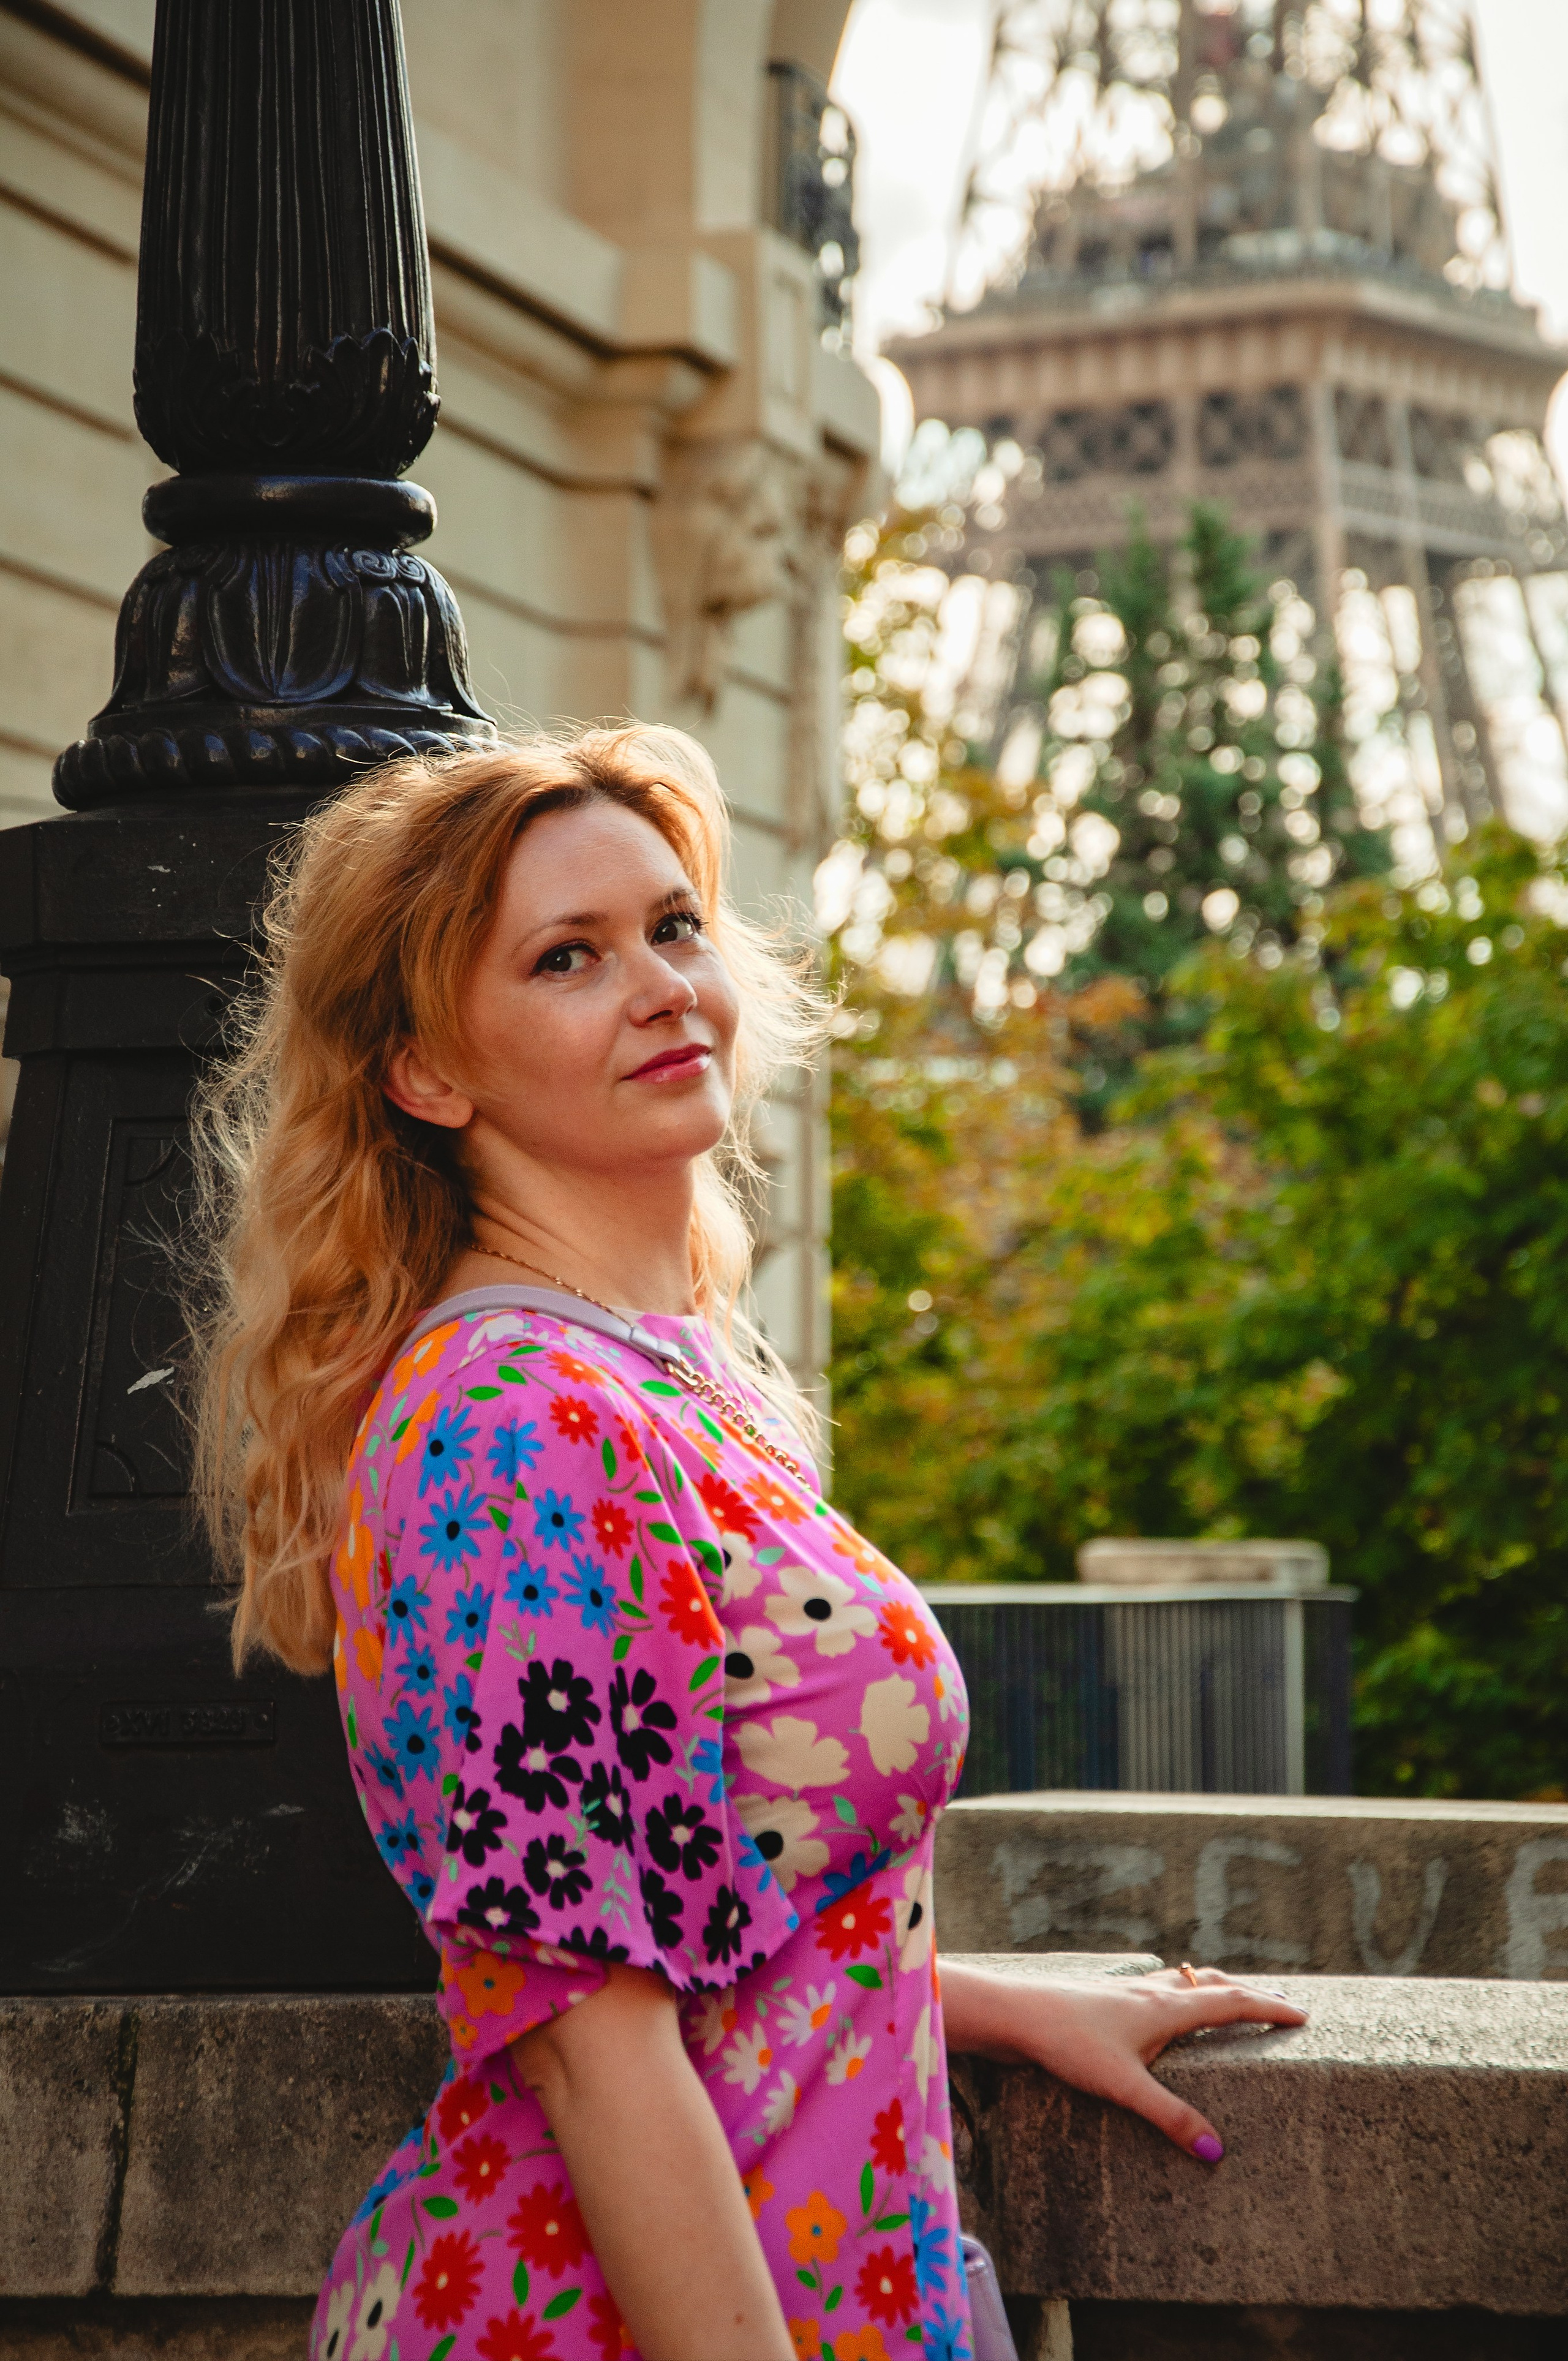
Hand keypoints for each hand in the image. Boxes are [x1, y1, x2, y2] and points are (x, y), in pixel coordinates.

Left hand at [939, 1958, 1306, 2162]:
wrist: (1013, 2012)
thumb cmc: (1068, 2042)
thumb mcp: (1124, 2085)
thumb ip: (1169, 2117)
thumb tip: (1216, 2150)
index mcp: (1166, 2007)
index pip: (1230, 2002)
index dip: (1268, 2008)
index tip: (1302, 2014)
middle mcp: (1151, 1993)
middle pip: (1211, 1985)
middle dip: (1249, 1994)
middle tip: (1278, 2002)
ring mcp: (1125, 1994)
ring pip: (1181, 1984)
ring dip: (1211, 1989)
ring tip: (1227, 1997)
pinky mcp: (1103, 2003)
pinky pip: (1155, 1993)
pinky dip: (1176, 1995)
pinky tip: (1161, 2009)